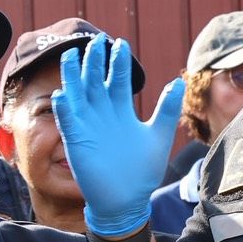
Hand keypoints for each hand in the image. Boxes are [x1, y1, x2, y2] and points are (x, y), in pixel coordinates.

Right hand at [52, 35, 183, 237]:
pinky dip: (64, 109)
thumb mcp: (159, 136)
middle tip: (96, 40)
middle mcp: (102, 114)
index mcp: (122, 111)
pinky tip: (63, 95)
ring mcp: (87, 126)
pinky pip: (67, 121)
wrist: (127, 201)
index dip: (119, 62)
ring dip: (73, 75)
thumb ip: (168, 109)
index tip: (121, 43)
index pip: (118, 79)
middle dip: (95, 60)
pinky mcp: (77, 141)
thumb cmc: (142, 172)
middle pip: (95, 80)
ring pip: (77, 93)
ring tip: (70, 54)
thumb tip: (180, 81)